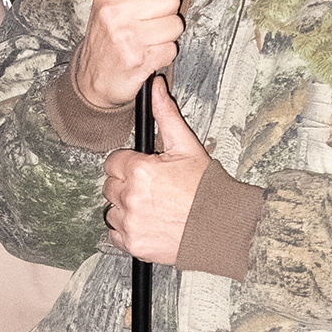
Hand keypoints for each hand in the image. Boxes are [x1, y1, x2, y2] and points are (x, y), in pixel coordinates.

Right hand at [73, 0, 181, 109]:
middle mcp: (116, 11)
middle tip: (149, 19)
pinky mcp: (139, 60)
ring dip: (167, 34)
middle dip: (166, 11)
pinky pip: (172, 48)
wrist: (91, 78)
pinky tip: (147, 52)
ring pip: (176, 25)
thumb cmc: (105, 35)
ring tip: (147, 37)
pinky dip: (164, 53)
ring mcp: (128, 37)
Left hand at [102, 77, 210, 265]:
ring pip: (111, 209)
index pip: (113, 162)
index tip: (144, 169)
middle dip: (126, 184)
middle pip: (110, 185)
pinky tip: (148, 222)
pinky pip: (115, 233)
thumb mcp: (187, 147)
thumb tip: (155, 88)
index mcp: (140, 170)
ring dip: (125, 207)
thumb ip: (166, 115)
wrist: (221, 227)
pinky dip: (127, 230)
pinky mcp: (132, 243)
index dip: (129, 164)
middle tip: (151, 188)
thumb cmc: (207, 189)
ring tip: (152, 206)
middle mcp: (131, 197)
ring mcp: (130, 222)